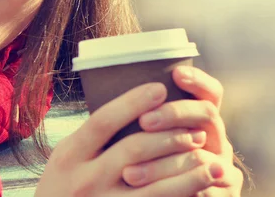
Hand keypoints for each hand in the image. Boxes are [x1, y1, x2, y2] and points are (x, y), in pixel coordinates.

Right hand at [35, 82, 225, 195]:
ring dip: (187, 171)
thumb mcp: (66, 158)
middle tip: (197, 130)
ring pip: (154, 187)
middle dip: (170, 136)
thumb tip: (134, 107)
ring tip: (211, 160)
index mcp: (68, 156)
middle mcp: (84, 180)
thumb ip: (91, 139)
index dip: (133, 102)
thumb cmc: (63, 188)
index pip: (103, 121)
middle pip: (133, 150)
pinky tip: (202, 190)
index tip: (160, 88)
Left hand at [122, 66, 242, 195]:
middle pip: (207, 114)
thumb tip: (105, 87)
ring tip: (128, 171)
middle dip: (174, 113)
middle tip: (144, 120)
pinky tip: (146, 193)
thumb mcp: (144, 137)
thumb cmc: (144, 163)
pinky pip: (204, 191)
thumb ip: (139, 118)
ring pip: (201, 157)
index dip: (198, 80)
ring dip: (162, 163)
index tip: (177, 73)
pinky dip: (174, 191)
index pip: (210, 92)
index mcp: (200, 120)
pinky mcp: (224, 194)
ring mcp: (224, 168)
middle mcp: (216, 139)